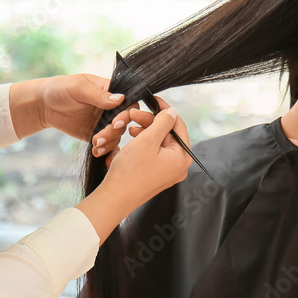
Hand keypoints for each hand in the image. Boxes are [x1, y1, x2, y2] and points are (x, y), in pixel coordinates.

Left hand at [38, 74, 134, 157]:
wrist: (43, 105)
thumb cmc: (61, 89)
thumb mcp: (79, 88)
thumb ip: (99, 95)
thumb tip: (121, 99)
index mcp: (110, 92)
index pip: (128, 103)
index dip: (126, 115)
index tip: (115, 123)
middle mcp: (110, 108)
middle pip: (123, 123)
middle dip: (113, 132)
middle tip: (99, 138)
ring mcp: (104, 122)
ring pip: (116, 136)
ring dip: (108, 143)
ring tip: (95, 145)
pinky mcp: (96, 134)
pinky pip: (107, 145)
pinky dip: (106, 151)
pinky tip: (97, 152)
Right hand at [77, 102, 192, 240]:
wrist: (115, 198)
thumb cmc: (131, 170)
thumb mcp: (148, 140)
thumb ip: (162, 122)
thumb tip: (172, 112)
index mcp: (182, 157)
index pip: (178, 125)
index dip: (165, 110)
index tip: (154, 100)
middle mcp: (179, 166)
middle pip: (168, 134)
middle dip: (151, 122)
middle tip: (134, 114)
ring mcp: (168, 172)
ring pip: (159, 142)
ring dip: (146, 131)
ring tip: (130, 128)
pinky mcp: (156, 175)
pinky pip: (154, 153)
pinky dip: (144, 143)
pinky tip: (132, 138)